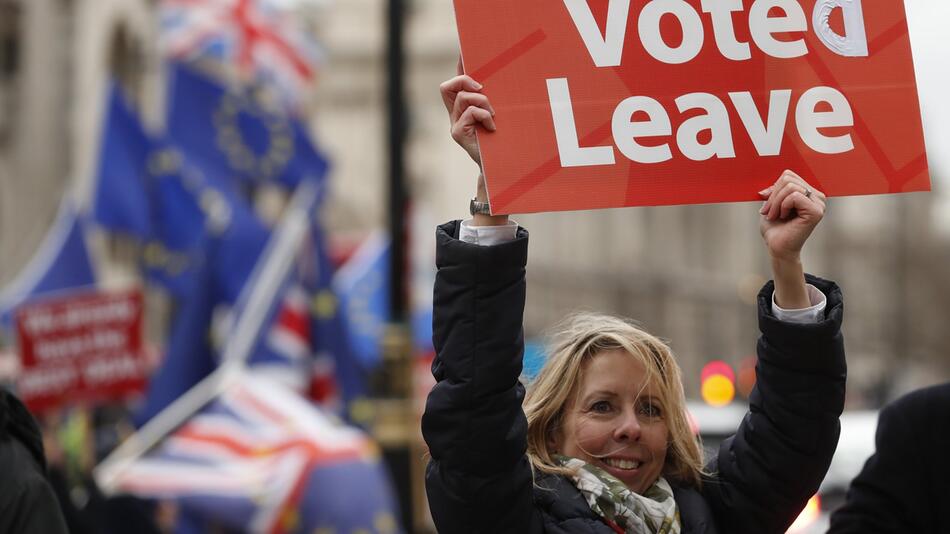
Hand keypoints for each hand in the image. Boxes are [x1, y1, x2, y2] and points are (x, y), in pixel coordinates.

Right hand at [440, 59, 494, 166]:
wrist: (499, 165)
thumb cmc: (500, 140)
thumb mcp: (496, 115)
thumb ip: (491, 100)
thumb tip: (495, 81)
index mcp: (462, 109)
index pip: (454, 83)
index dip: (458, 67)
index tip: (464, 51)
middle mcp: (454, 115)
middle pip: (447, 86)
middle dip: (465, 81)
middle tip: (482, 89)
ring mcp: (454, 125)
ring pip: (463, 98)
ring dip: (482, 102)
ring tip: (492, 115)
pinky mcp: (458, 133)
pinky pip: (470, 112)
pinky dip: (484, 116)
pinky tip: (492, 127)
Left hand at [758, 170, 825, 308]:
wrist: (777, 248)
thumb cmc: (775, 229)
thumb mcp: (771, 204)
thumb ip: (773, 191)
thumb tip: (766, 187)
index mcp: (808, 193)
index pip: (788, 175)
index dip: (773, 188)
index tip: (768, 205)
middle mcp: (817, 197)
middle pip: (788, 179)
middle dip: (773, 195)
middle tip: (768, 212)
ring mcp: (819, 204)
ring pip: (790, 187)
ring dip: (776, 202)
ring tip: (774, 215)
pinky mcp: (816, 212)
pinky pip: (795, 196)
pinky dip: (783, 206)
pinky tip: (784, 217)